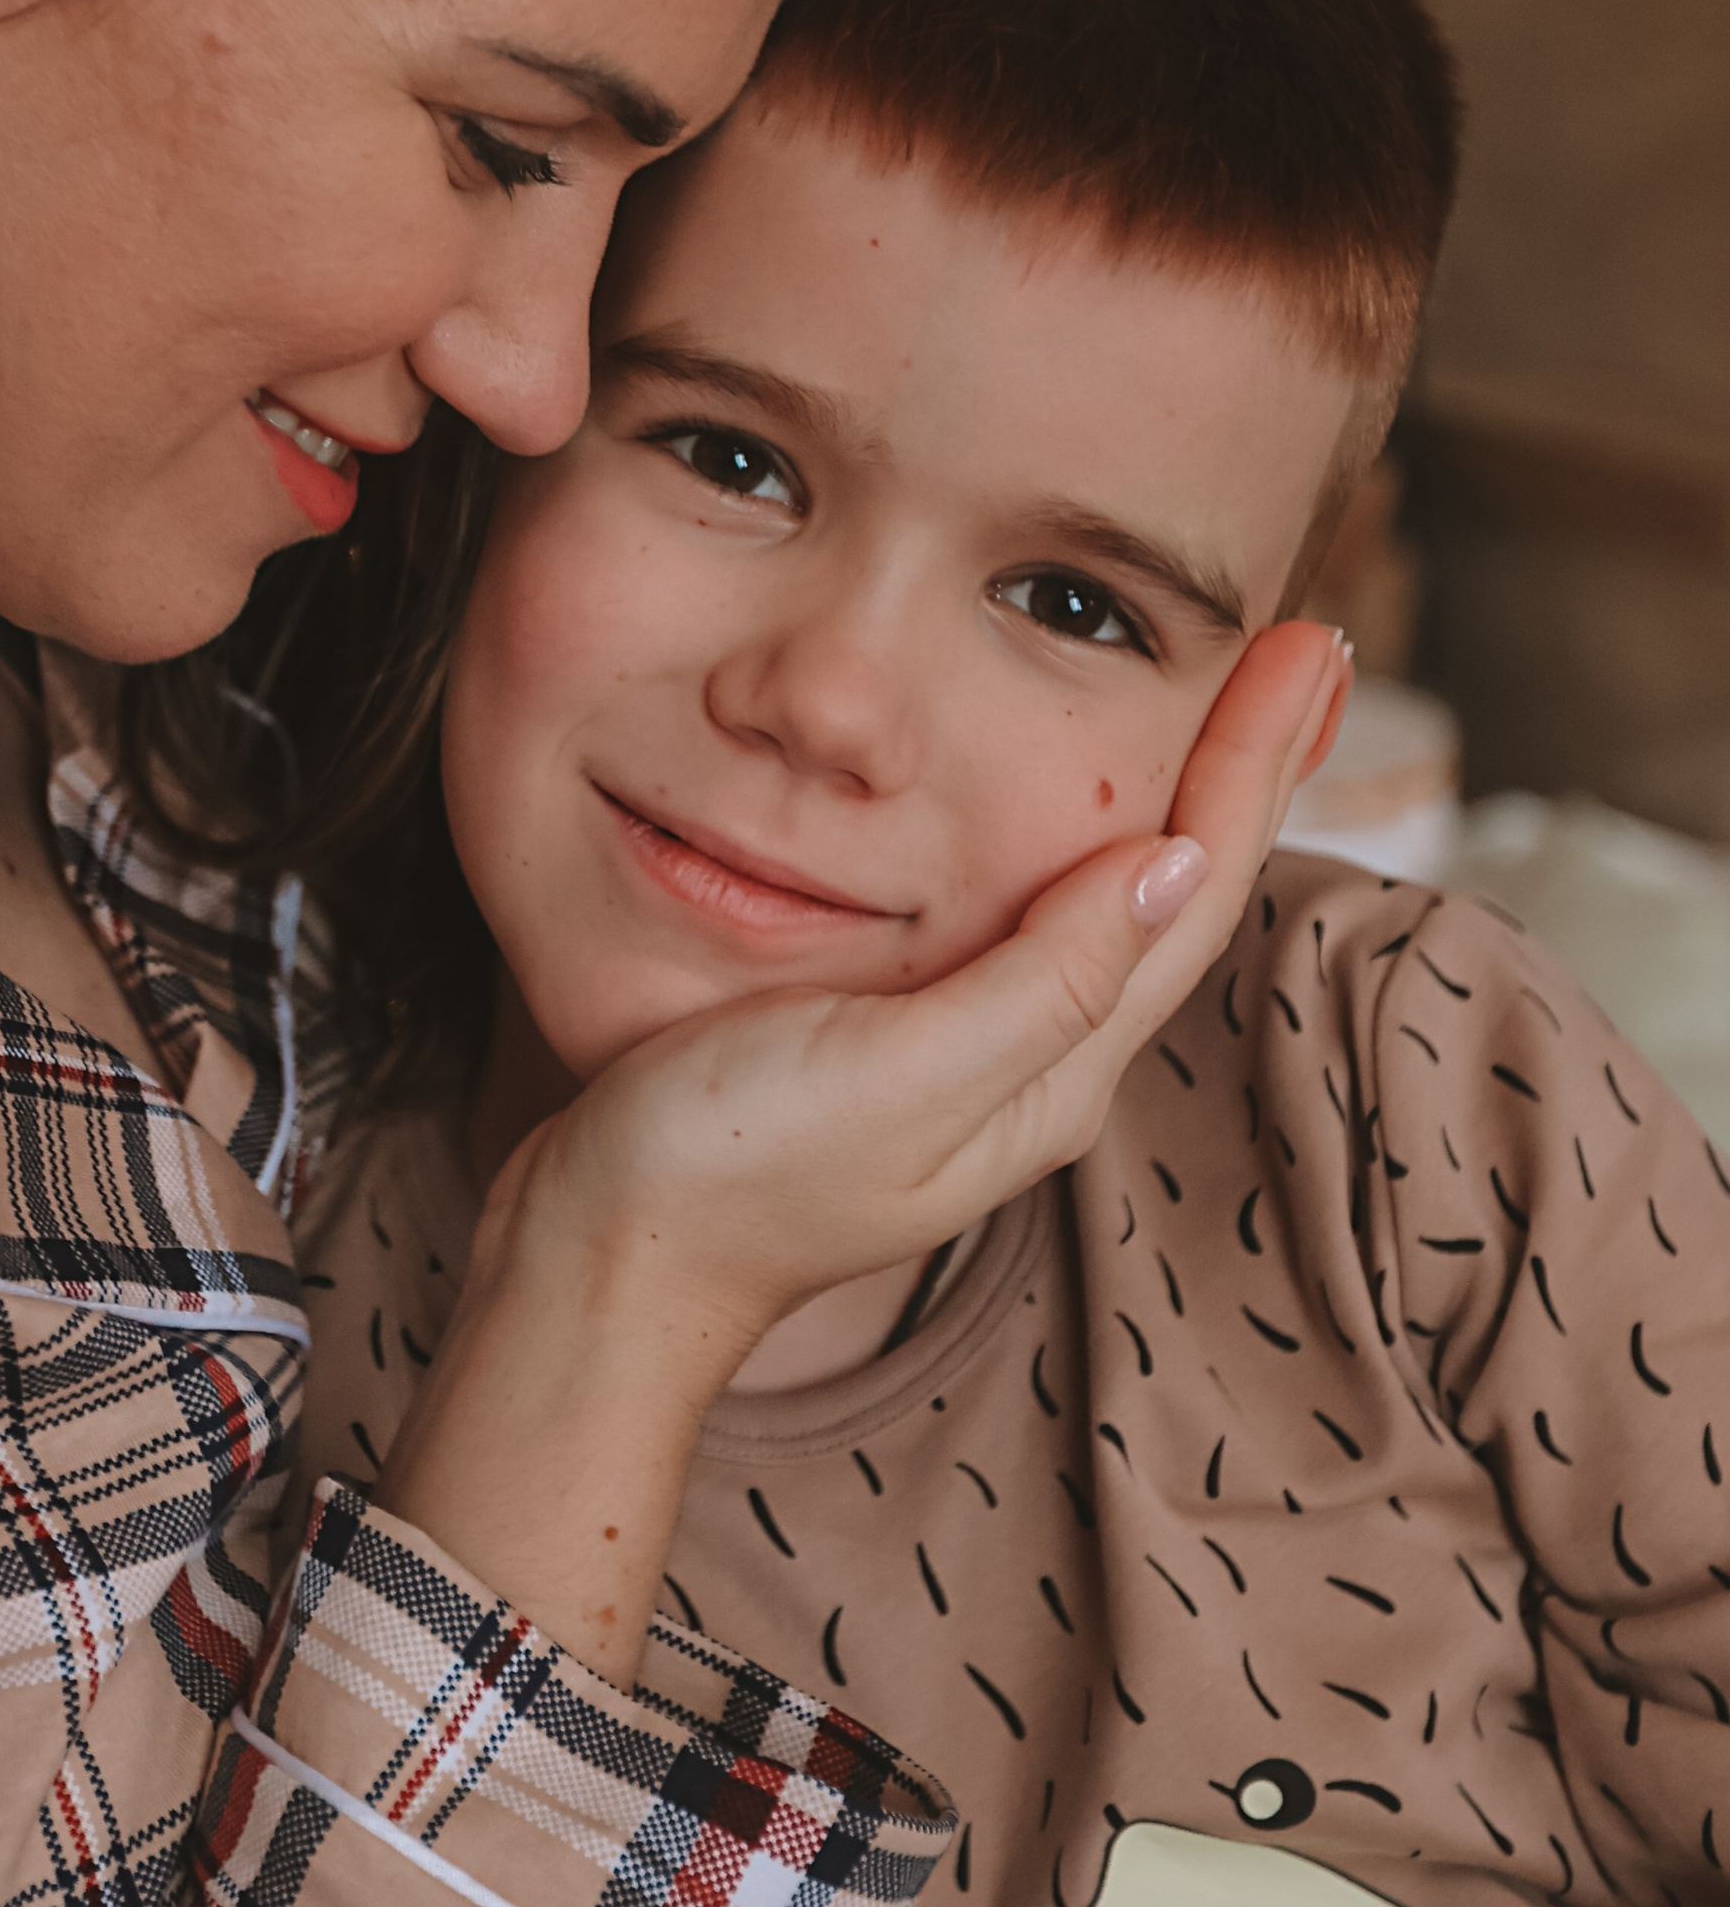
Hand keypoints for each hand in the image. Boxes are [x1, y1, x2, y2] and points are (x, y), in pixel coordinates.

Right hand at [507, 616, 1348, 1367]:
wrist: (601, 1259)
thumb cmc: (726, 1167)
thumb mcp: (895, 1071)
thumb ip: (1039, 979)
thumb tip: (1175, 862)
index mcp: (1053, 1072)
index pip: (1195, 893)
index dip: (1254, 765)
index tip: (1305, 648)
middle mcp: (1034, 1067)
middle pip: (1176, 895)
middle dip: (1242, 769)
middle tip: (1299, 650)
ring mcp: (967, 1059)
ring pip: (1109, 905)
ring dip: (1175, 796)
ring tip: (1220, 702)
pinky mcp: (899, 1041)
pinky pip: (1028, 918)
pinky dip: (1075, 835)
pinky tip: (1062, 803)